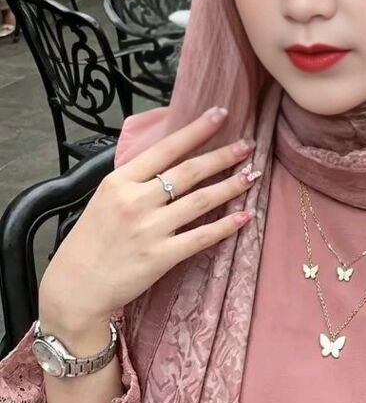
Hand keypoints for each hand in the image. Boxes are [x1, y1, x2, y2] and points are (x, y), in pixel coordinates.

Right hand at [39, 109, 258, 336]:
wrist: (76, 288)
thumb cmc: (90, 243)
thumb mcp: (104, 200)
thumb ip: (134, 182)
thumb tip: (169, 162)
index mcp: (119, 181)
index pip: (165, 148)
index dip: (196, 130)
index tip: (220, 115)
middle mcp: (136, 200)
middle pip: (188, 171)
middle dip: (222, 156)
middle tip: (247, 145)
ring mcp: (149, 229)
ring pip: (201, 200)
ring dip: (230, 186)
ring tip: (251, 175)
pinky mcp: (161, 256)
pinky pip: (201, 237)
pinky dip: (226, 226)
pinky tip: (244, 217)